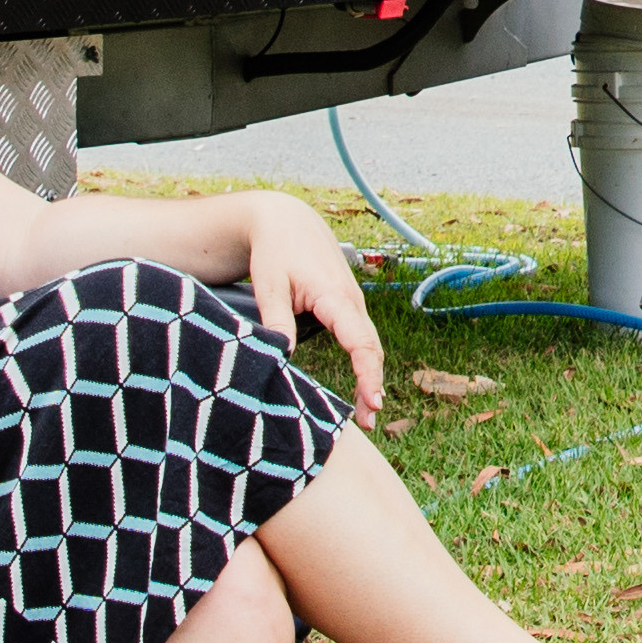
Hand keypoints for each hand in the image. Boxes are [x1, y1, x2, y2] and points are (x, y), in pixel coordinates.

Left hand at [219, 196, 392, 430]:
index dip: (368, 374)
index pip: (361, 342)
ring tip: (363, 414)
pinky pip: (361, 338)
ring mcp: (352, 303)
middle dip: (372, 385)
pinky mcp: (346, 305)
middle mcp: (351, 300)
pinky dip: (363, 363)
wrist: (286, 220)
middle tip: (367, 422)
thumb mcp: (269, 285)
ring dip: (369, 378)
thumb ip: (278, 321)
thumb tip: (284, 358)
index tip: (372, 401)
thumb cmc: (276, 251)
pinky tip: (359, 386)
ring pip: (369, 345)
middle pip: (372, 349)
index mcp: (335, 296)